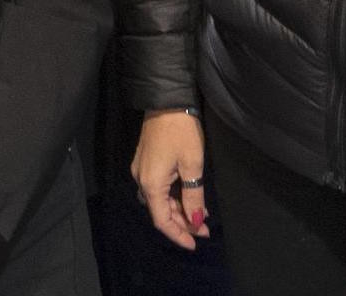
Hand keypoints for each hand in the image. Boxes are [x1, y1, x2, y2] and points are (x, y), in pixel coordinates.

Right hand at [132, 111, 209, 250]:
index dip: (178, 234)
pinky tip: (189, 196)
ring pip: (159, 199)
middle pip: (160, 211)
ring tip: (200, 214)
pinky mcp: (145, 161)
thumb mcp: (193, 165)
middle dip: (182, 222)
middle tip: (205, 228)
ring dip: (178, 209)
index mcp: (151, 184)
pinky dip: (173, 196)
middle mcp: (141, 179)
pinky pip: (158, 187)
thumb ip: (193, 196)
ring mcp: (141, 170)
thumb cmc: (181, 132)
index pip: (162, 220)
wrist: (167, 100)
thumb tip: (196, 222)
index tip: (195, 244)